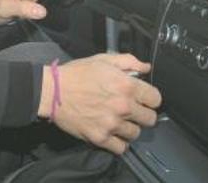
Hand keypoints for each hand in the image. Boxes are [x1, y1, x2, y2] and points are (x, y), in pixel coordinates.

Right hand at [39, 54, 161, 154]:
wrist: (52, 91)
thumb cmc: (76, 74)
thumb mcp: (102, 59)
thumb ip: (128, 61)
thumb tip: (145, 68)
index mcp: (126, 86)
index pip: (156, 99)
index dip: (150, 98)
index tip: (143, 98)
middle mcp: (123, 106)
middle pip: (150, 119)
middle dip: (143, 114)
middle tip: (132, 111)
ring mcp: (112, 124)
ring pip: (136, 134)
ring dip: (130, 128)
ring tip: (119, 122)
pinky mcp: (100, 137)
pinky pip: (121, 148)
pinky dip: (119, 143)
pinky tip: (113, 133)